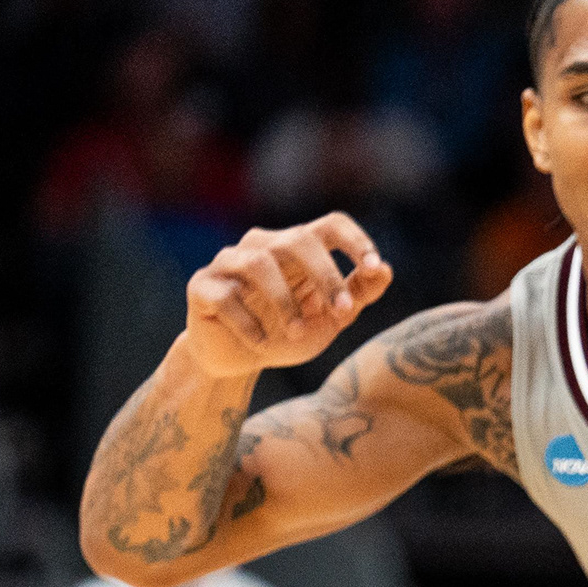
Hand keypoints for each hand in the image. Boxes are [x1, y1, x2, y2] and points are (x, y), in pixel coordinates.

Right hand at [174, 212, 393, 378]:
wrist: (238, 361)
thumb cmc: (288, 333)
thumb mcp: (331, 319)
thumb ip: (357, 295)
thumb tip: (386, 271)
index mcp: (298, 249)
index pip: (330, 224)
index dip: (355, 240)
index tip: (372, 267)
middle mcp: (262, 246)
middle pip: (298, 239)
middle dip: (326, 274)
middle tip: (342, 310)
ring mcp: (228, 263)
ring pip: (259, 263)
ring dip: (286, 301)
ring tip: (297, 332)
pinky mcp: (202, 286)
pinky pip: (225, 296)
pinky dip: (248, 323)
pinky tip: (261, 343)